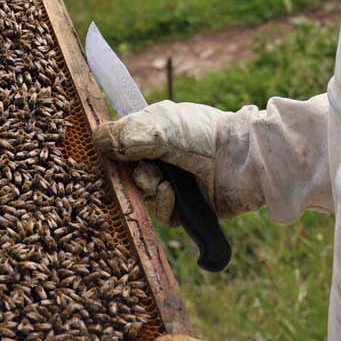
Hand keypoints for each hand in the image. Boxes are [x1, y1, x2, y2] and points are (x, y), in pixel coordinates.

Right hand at [92, 101, 251, 224]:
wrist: (244, 160)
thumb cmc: (205, 134)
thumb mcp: (162, 125)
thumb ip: (127, 134)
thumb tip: (96, 139)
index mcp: (153, 134)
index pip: (119, 146)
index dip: (110, 152)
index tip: (103, 155)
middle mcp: (160, 159)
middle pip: (126, 175)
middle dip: (130, 174)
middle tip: (144, 170)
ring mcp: (172, 184)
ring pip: (140, 196)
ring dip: (148, 189)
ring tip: (164, 182)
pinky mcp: (184, 208)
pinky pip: (160, 214)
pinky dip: (163, 204)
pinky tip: (174, 194)